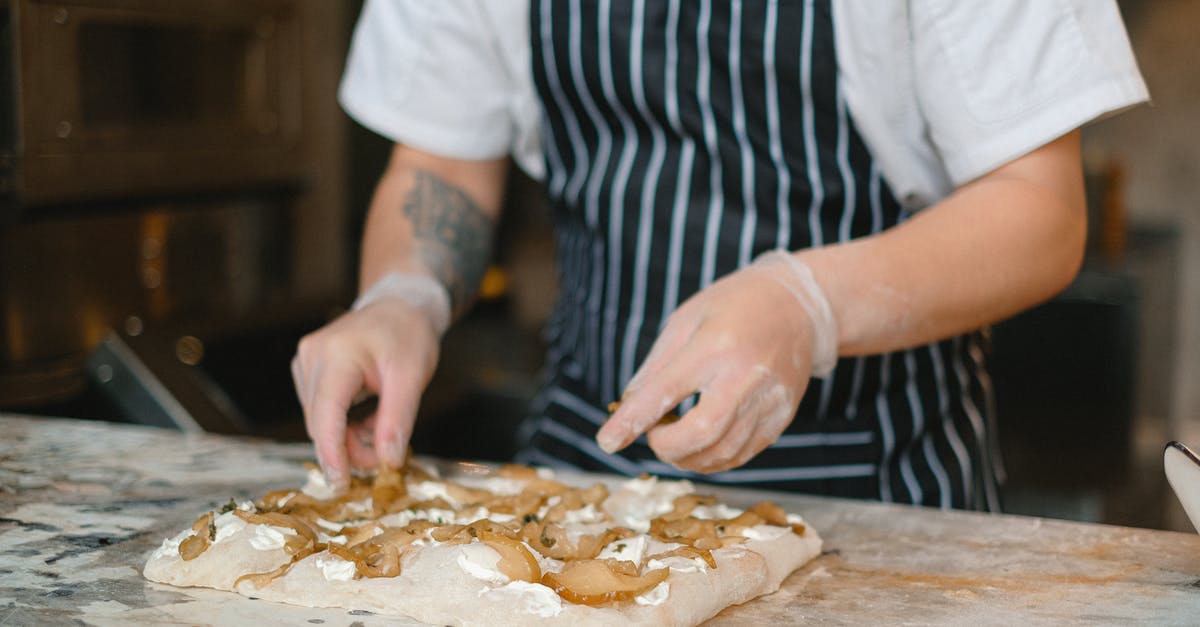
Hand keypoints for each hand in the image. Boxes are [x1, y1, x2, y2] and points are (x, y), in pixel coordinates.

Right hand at [292, 274, 449, 490]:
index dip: (332, 452)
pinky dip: (346, 424)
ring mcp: (304, 363)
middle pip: (321, 423)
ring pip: (321, 422)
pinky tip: (370, 415)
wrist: (399, 305)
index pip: (326, 413)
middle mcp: (311, 357)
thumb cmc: (408, 335)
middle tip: (388, 458)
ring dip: (350, 437)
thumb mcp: (412, 376)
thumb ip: (398, 419)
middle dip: (351, 448)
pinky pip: (322, 412)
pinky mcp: (307, 371)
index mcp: (336, 354)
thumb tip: (387, 461)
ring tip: (384, 424)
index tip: (341, 484)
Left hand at [595, 251, 836, 472]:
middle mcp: (746, 376)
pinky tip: (699, 445)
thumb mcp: (686, 319)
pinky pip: (742, 454)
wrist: (801, 306)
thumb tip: (629, 405)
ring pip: (722, 453)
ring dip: (687, 458)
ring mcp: (769, 401)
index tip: (606, 441)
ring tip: (674, 438)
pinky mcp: (781, 418)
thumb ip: (656, 365)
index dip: (632, 421)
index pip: (666, 393)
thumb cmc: (735, 306)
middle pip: (701, 433)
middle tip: (653, 435)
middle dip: (665, 447)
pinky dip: (712, 459)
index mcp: (715, 346)